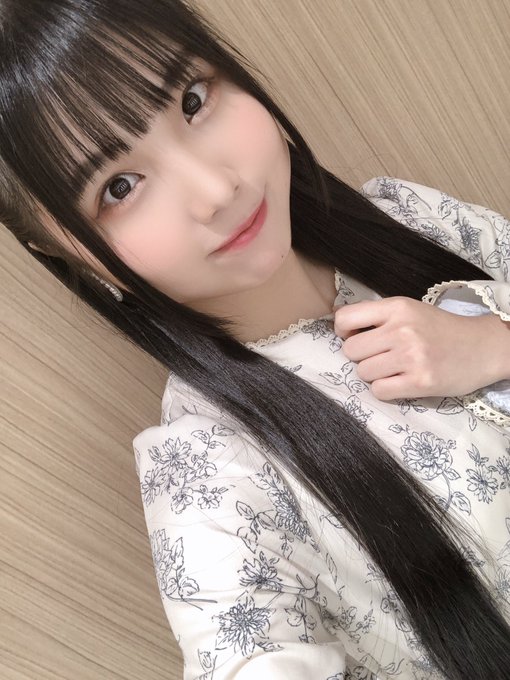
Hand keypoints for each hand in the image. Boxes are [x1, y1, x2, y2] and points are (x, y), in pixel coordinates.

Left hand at [333, 296, 500, 400]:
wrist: (483, 347)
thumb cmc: (440, 329)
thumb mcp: (409, 310)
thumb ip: (375, 314)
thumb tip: (335, 316)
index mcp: (397, 307)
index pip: (345, 319)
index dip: (344, 332)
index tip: (356, 336)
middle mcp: (402, 330)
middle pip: (351, 350)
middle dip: (360, 356)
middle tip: (380, 356)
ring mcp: (411, 357)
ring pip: (363, 372)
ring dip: (373, 374)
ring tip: (394, 368)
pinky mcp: (420, 382)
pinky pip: (379, 391)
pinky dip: (385, 389)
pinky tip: (401, 381)